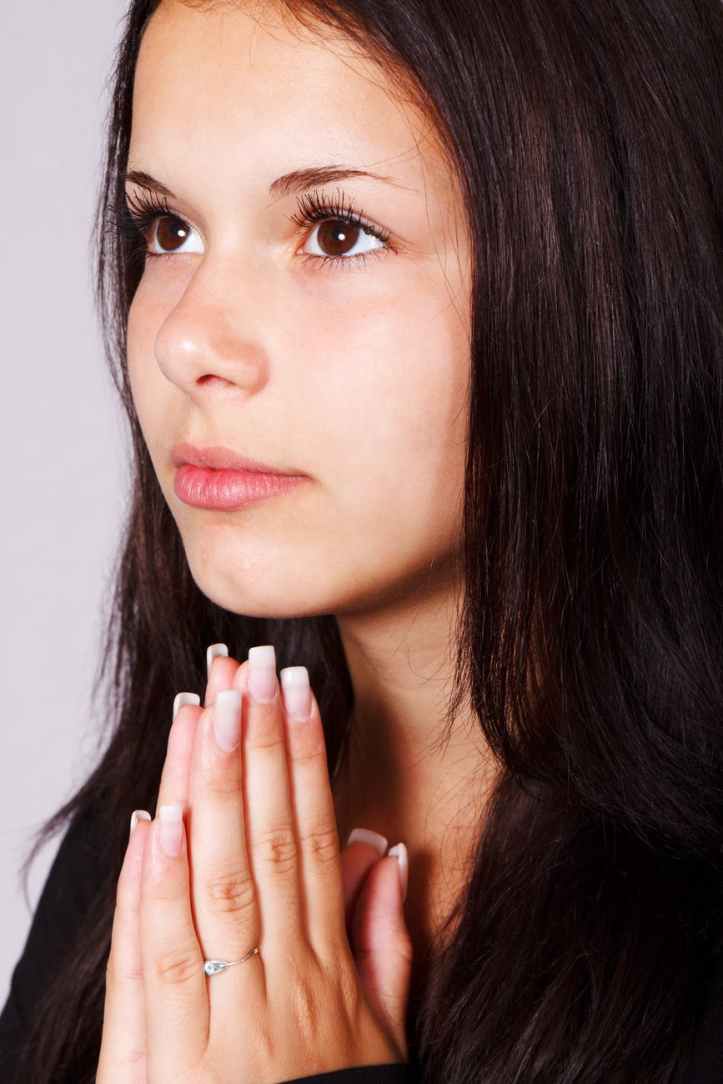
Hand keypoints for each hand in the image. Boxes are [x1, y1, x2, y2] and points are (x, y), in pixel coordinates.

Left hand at [97, 644, 411, 1082]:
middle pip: (260, 846)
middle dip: (254, 747)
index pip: (311, 842)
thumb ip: (386, 945)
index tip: (297, 691)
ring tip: (203, 708)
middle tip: (248, 668)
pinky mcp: (155, 1064)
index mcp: (325, 976)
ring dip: (204, 790)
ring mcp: (214, 1022)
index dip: (305, 760)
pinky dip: (151, 889)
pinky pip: (154, 963)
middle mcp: (273, 987)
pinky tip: (156, 820)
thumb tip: (384, 851)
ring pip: (209, 885)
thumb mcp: (381, 1041)